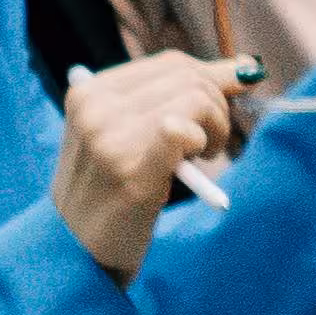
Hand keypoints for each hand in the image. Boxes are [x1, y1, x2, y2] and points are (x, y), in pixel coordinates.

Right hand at [50, 52, 246, 274]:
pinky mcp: (131, 167)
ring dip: (217, 126)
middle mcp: (96, 107)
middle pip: (189, 77)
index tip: (234, 94)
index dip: (212, 77)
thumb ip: (164, 100)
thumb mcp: (120, 134)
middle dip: (218, 105)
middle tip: (211, 143)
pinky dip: (203, 141)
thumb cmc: (109, 191)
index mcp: (89, 92)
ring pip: (198, 97)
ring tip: (203, 154)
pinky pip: (186, 128)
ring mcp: (110, 135)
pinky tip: (193, 162)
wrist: (74, 250)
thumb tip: (241, 68)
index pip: (171, 64)